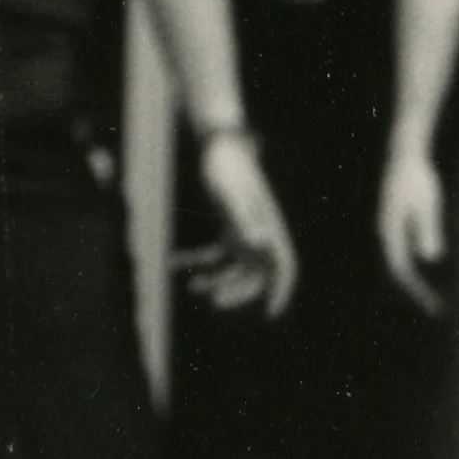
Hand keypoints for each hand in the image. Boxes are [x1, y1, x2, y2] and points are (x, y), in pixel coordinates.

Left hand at [191, 132, 297, 317]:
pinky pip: (216, 252)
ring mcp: (245, 230)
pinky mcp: (228, 226)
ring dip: (217, 279)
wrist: (217, 144)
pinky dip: (197, 260)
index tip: (270, 314)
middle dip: (238, 291)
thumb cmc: (226, 166)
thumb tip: (259, 245)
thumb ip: (244, 218)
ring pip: (235, 267)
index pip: (284, 266)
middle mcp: (260, 232)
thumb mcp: (231, 193)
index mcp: (269, 227)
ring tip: (193, 285)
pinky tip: (174, 261)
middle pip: (256, 274)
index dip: (280, 291)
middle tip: (214, 301)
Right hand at [378, 146, 445, 312]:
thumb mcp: (428, 203)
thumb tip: (430, 258)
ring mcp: (388, 229)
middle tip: (435, 308)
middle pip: (396, 271)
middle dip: (414, 291)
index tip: (432, 304)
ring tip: (430, 295)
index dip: (415, 290)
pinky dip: (414, 266)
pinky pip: (402, 252)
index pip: (401, 269)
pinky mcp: (395, 224)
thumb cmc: (418, 177)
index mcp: (390, 231)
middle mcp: (385, 233)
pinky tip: (427, 269)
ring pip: (398, 262)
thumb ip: (427, 229)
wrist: (405, 155)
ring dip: (413, 281)